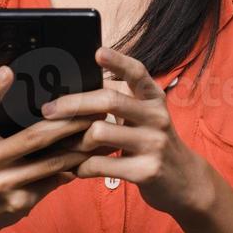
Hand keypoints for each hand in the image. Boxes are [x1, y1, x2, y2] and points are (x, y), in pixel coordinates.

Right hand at [0, 65, 100, 232]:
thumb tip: (38, 97)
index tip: (9, 70)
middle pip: (32, 137)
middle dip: (67, 122)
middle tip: (91, 107)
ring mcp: (0, 185)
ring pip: (50, 162)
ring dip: (79, 147)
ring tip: (99, 131)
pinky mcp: (18, 202)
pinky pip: (52, 181)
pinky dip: (71, 168)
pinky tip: (89, 158)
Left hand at [41, 46, 214, 220]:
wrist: (185, 181)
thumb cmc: (153, 142)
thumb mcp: (145, 116)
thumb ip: (119, 99)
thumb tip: (79, 85)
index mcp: (153, 98)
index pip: (137, 72)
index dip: (118, 61)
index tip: (98, 52)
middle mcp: (156, 117)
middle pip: (108, 100)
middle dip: (72, 104)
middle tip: (48, 110)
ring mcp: (153, 144)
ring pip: (99, 133)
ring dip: (74, 141)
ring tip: (63, 146)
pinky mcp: (147, 171)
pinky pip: (101, 165)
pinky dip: (82, 167)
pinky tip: (76, 168)